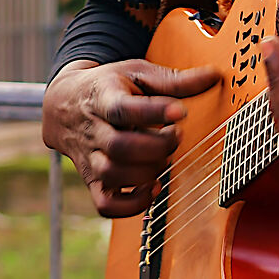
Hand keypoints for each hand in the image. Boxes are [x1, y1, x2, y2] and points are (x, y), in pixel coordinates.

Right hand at [43, 58, 220, 218]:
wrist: (63, 104)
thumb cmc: (109, 87)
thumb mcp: (137, 74)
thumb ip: (175, 80)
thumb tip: (215, 76)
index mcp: (103, 98)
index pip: (122, 108)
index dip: (153, 112)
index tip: (180, 112)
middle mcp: (93, 130)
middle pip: (119, 147)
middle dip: (156, 146)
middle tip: (175, 136)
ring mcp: (90, 158)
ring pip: (112, 174)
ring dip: (147, 172)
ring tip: (164, 159)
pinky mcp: (92, 180)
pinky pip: (105, 204)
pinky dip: (132, 204)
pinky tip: (153, 187)